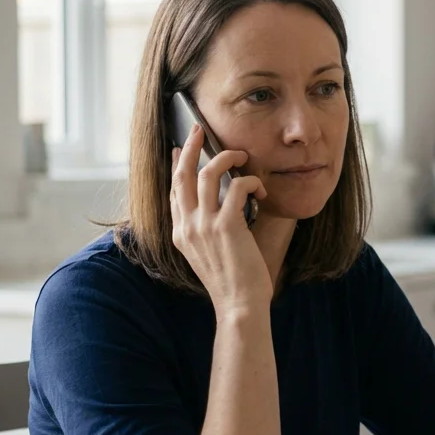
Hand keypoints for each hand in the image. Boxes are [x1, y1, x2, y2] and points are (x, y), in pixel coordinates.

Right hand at [170, 123, 270, 313]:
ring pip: (209, 173)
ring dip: (227, 158)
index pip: (173, 191)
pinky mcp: (226, 226)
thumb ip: (206, 232)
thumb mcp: (209, 255)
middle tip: (200, 130)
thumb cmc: (231, 283)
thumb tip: (219, 209)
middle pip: (183, 174)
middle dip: (191, 147)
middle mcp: (187, 226)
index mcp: (180, 234)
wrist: (239, 305)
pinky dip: (252, 183)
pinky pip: (238, 187)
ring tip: (242, 156)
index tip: (181, 150)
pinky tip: (261, 193)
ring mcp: (204, 225)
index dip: (177, 167)